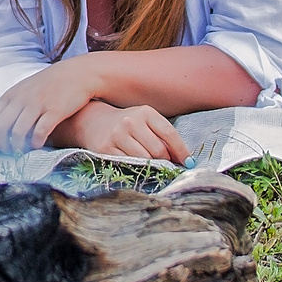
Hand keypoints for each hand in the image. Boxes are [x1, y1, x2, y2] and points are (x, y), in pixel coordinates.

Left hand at [0, 59, 106, 154]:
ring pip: (18, 132)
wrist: (76, 74)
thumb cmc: (50, 84)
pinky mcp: (54, 111)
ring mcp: (37, 104)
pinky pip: (39, 132)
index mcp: (12, 94)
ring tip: (23, 152)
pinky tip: (39, 145)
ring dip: (18, 147)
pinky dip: (36, 143)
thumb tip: (1, 124)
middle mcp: (22, 99)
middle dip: (2, 144)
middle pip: (1, 127)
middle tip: (9, 152)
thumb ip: (13, 103)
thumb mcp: (25, 88)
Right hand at [62, 100, 189, 163]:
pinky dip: (136, 170)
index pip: (169, 133)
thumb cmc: (126, 124)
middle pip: (158, 150)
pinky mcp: (106, 149)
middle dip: (166, 162)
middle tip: (168, 167)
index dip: (181, 150)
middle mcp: (131, 122)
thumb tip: (182, 159)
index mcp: (145, 112)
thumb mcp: (144, 121)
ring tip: (153, 168)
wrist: (92, 122)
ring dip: (152, 167)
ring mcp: (117, 135)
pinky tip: (138, 169)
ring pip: (144, 160)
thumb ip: (162, 135)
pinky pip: (128, 164)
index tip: (189, 163)